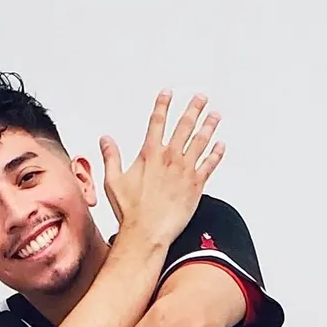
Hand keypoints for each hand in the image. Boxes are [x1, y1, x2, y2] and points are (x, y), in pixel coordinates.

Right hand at [100, 90, 224, 245]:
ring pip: (200, 142)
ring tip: (215, 115)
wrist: (147, 233)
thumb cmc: (130, 212)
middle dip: (194, 109)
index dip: (163, 105)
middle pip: (184, 126)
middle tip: (201, 98)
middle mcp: (169, 158)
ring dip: (209, 126)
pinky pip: (209, 165)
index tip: (168, 93)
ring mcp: (185, 171)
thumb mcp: (113, 181)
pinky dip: (216, 154)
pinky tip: (221, 145)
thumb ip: (111, 157)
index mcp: (150, 154)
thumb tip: (105, 140)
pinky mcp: (195, 186)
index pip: (157, 121)